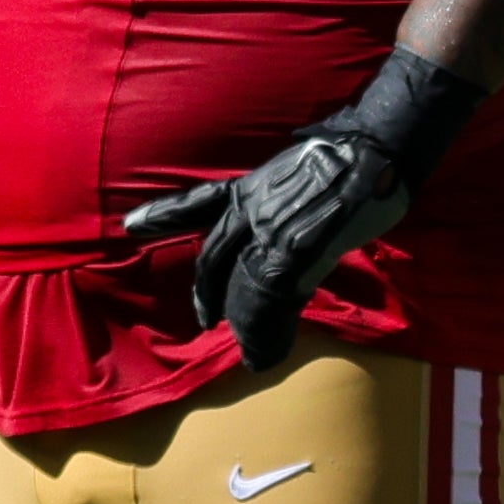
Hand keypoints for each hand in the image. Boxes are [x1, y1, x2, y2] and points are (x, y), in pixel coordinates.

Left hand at [122, 46, 487, 371]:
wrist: (373, 149)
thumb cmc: (348, 153)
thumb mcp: (296, 168)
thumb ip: (283, 193)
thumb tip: (290, 209)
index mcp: (250, 187)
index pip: (196, 204)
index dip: (162, 216)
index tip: (130, 226)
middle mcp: (251, 209)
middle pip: (215, 257)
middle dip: (208, 292)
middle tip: (206, 318)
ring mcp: (269, 231)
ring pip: (238, 285)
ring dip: (240, 321)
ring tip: (245, 348)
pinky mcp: (294, 253)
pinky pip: (267, 301)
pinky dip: (265, 331)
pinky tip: (264, 353)